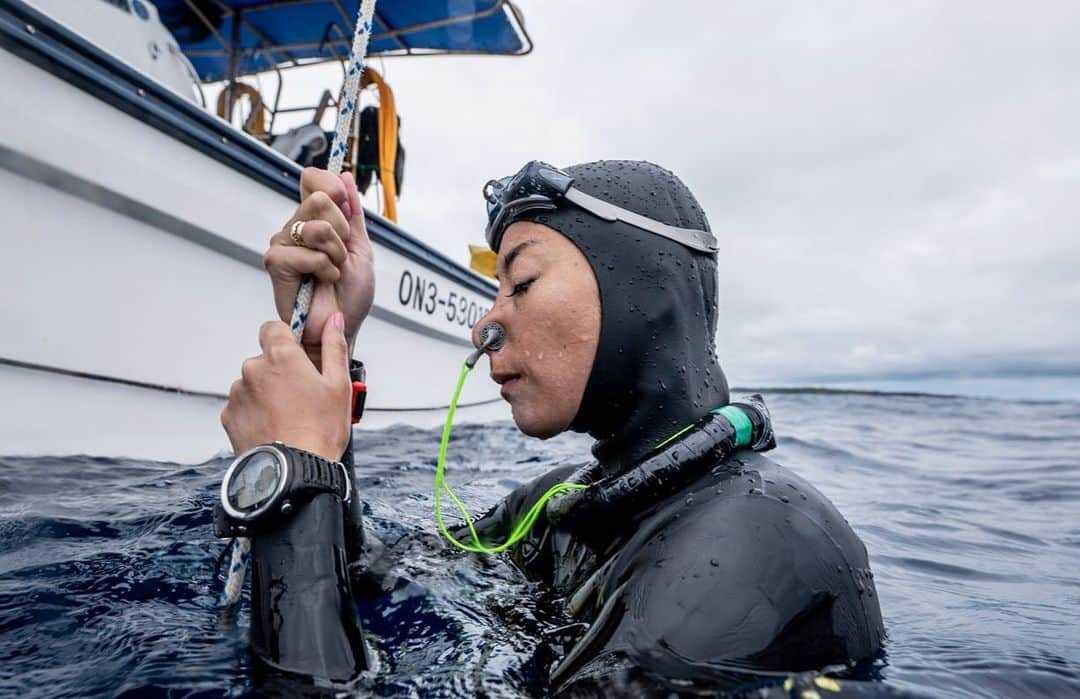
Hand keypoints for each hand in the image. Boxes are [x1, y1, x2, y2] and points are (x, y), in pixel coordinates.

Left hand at [221, 313, 351, 460]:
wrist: (294, 472)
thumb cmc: (320, 431)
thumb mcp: (339, 385)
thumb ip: (334, 347)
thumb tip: (333, 321)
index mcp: (281, 357)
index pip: (273, 328)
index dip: (286, 339)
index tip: (297, 357)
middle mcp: (253, 369)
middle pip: (264, 359)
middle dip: (279, 372)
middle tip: (301, 396)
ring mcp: (238, 393)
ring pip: (253, 383)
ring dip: (266, 393)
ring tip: (288, 417)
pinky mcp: (229, 415)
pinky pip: (243, 405)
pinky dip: (255, 413)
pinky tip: (274, 428)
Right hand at [264, 168, 374, 366]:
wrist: (343, 324)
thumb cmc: (350, 294)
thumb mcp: (361, 246)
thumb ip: (353, 212)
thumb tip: (345, 176)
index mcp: (315, 219)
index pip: (312, 178)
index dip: (329, 184)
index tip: (343, 202)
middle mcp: (296, 227)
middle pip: (319, 198)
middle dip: (343, 230)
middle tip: (341, 254)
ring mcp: (283, 244)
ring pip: (317, 226)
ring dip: (336, 253)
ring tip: (332, 271)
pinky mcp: (275, 263)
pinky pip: (307, 253)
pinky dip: (324, 269)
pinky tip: (322, 282)